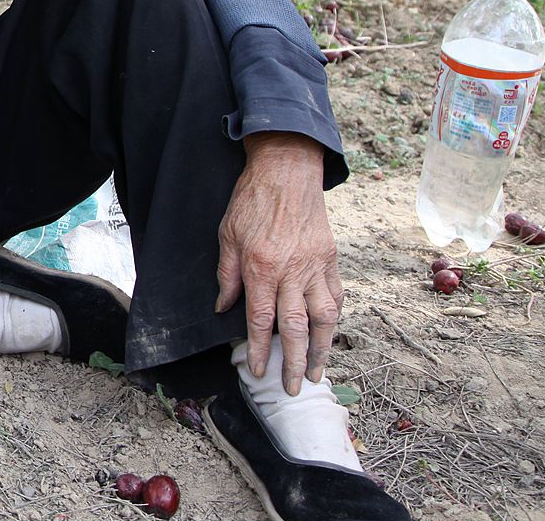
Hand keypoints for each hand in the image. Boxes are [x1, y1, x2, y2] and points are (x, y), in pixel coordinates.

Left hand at [215, 131, 343, 395]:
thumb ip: (226, 275)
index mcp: (261, 267)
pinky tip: (329, 333)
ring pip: (323, 317)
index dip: (260, 349)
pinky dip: (334, 318)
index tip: (260, 372)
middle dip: (293, 362)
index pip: (260, 319)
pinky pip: (336, 295)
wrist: (287, 171)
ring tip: (316, 371)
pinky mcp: (331, 258)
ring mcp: (316, 266)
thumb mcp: (226, 235)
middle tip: (292, 388)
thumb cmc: (251, 200)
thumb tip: (224, 307)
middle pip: (295, 327)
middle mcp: (292, 271)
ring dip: (320, 349)